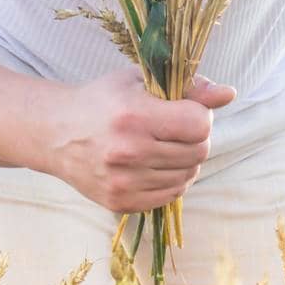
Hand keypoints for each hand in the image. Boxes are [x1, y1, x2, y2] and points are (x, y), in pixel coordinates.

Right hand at [43, 68, 236, 213]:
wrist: (56, 134)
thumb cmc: (103, 101)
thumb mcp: (140, 81)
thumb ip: (188, 87)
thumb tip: (229, 94)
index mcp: (134, 117)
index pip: (199, 125)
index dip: (200, 116)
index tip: (185, 111)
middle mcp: (128, 152)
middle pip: (198, 152)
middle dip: (195, 138)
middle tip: (174, 129)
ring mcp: (123, 182)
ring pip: (188, 176)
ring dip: (185, 161)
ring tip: (163, 146)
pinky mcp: (120, 202)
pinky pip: (171, 196)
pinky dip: (172, 181)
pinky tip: (155, 165)